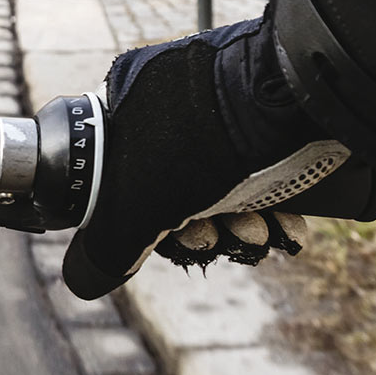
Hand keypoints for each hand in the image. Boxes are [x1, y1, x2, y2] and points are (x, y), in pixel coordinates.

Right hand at [62, 18, 340, 298]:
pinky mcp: (270, 110)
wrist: (294, 94)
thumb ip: (106, 250)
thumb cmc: (203, 143)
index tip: (174, 245)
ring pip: (224, 181)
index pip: (119, 180)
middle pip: (176, 187)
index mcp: (124, 106)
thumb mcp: (137, 208)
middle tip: (220, 243)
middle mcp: (169, 97)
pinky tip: (288, 226)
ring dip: (242, 225)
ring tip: (262, 237)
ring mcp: (222, 99)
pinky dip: (273, 203)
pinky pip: (264, 165)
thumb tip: (81, 281)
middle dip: (203, 231)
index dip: (145, 226)